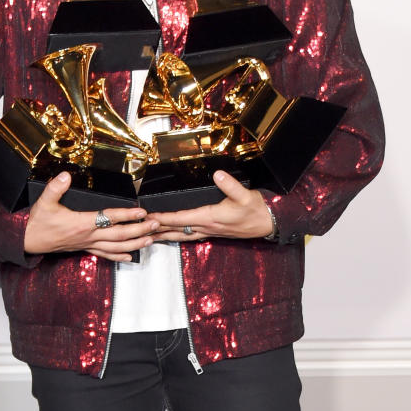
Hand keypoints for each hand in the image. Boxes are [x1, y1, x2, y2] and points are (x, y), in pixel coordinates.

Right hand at [23, 172, 158, 260]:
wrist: (29, 241)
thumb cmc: (38, 222)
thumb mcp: (44, 202)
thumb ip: (55, 188)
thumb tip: (65, 175)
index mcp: (81, 223)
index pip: (108, 217)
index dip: (126, 214)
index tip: (141, 211)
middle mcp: (88, 236)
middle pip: (119, 234)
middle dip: (139, 229)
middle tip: (155, 224)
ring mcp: (88, 244)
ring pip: (116, 247)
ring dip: (135, 243)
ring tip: (150, 239)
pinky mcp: (85, 248)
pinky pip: (106, 254)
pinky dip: (119, 256)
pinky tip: (130, 256)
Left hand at [152, 169, 274, 242]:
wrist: (269, 223)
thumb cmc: (257, 211)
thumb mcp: (246, 196)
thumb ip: (231, 185)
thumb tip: (218, 174)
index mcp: (211, 218)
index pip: (181, 219)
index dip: (163, 218)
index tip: (149, 217)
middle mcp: (208, 227)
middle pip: (177, 230)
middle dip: (158, 230)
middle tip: (140, 230)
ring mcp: (210, 231)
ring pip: (182, 235)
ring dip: (166, 235)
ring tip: (150, 236)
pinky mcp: (214, 232)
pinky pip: (191, 235)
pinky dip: (178, 235)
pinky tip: (174, 235)